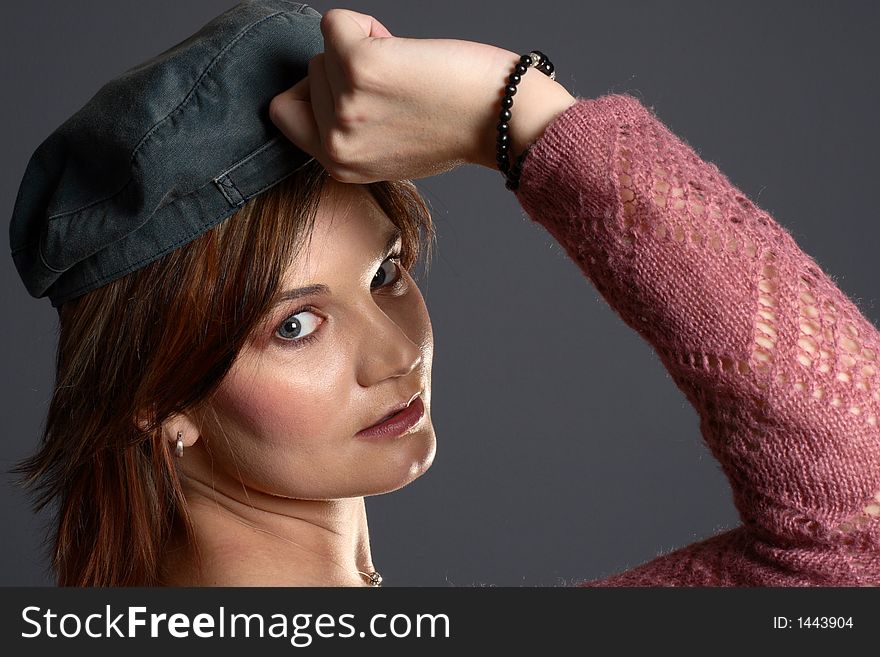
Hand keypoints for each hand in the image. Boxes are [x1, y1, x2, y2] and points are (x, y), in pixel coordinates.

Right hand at [269, 9, 570, 182]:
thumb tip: (325, 93)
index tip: (350, 92)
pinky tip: (400, 49)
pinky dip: (364, 23)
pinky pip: (335, 21)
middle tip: (396, 88)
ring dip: (362, 48)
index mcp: (339, 165)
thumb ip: (351, 135)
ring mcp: (346, 105)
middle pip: (310, 76)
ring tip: (404, 73)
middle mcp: (336, 143)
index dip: (315, 94)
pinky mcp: (360, 67)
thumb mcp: (388, 154)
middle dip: (348, 70)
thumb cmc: (455, 129)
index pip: (285, 114)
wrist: (499, 119)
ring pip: (325, 50)